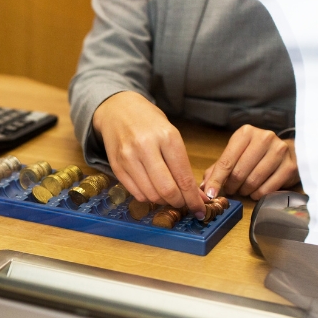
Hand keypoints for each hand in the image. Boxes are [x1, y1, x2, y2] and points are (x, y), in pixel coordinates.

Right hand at [93, 91, 207, 216]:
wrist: (117, 110)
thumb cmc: (149, 122)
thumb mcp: (170, 134)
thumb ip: (181, 163)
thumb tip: (195, 194)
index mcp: (167, 137)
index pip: (183, 177)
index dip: (193, 198)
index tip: (200, 208)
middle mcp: (146, 147)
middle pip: (167, 190)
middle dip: (179, 202)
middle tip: (184, 203)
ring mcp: (128, 158)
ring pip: (151, 195)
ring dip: (163, 202)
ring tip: (169, 197)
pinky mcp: (116, 167)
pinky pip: (136, 193)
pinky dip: (148, 198)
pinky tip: (153, 191)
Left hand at [202, 124, 299, 200]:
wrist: (287, 151)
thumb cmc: (256, 154)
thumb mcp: (235, 155)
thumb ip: (218, 169)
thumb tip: (204, 187)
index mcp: (246, 133)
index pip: (226, 161)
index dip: (216, 180)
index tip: (210, 194)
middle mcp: (264, 138)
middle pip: (239, 172)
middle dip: (232, 186)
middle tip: (232, 189)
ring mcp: (279, 151)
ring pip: (253, 181)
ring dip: (245, 191)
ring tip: (244, 189)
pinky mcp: (290, 166)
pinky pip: (268, 188)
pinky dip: (258, 194)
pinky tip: (256, 192)